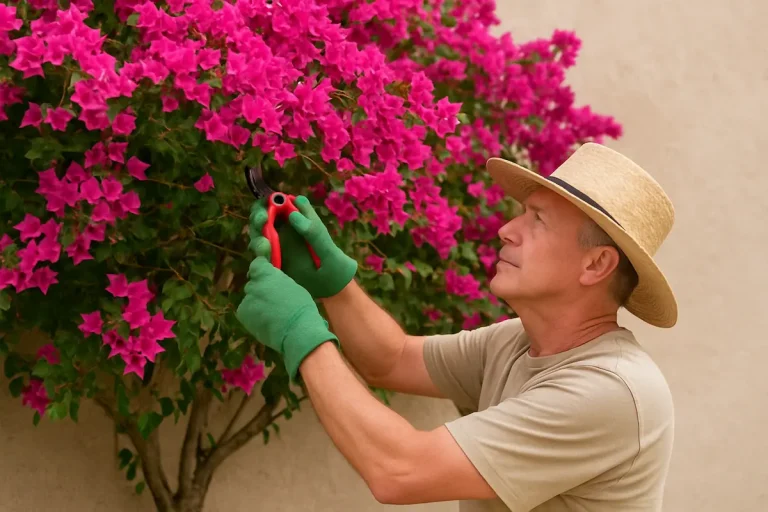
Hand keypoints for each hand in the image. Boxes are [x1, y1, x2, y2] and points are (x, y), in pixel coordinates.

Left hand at [235, 255, 337, 381]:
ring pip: (250, 299)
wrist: (296, 331)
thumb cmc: (301, 307)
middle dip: (260, 289)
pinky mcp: (243, 316)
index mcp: (266, 274)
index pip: (257, 264)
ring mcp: (246, 301)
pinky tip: (265, 322)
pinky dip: (254, 315)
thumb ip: (278, 282)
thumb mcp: (293, 286)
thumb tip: (273, 283)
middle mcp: (253, 285)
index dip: (261, 268)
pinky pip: (247, 312)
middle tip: (272, 298)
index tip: (267, 272)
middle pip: (253, 284)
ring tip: (270, 314)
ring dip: (257, 303)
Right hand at [249, 195, 356, 298]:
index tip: (272, 204)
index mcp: (302, 221)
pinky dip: (258, 251)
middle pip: (265, 214)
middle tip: (262, 220)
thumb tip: (293, 215)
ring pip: (259, 232)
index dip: (274, 200)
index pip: (283, 203)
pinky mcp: (272, 260)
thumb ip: (314, 233)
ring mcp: (278, 245)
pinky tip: (265, 257)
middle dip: (259, 214)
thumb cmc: (336, 268)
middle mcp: (288, 230)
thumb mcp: (329, 251)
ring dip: (257, 232)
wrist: (331, 292)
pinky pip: (260, 252)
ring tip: (265, 244)